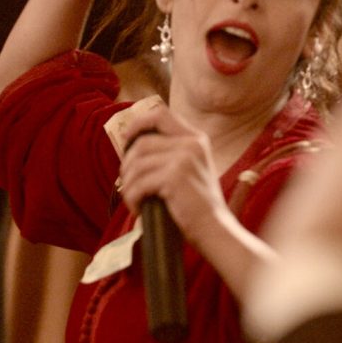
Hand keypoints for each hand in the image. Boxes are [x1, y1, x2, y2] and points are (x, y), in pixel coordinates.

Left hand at [119, 106, 229, 245]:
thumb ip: (170, 152)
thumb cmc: (197, 204)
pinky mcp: (175, 177)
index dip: (138, 123)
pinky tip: (138, 208)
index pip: (160, 114)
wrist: (214, 228)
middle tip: (127, 183)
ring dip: (128, 184)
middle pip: (142, 143)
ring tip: (133, 198)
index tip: (127, 140)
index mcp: (196, 138)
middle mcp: (192, 144)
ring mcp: (184, 159)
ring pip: (137, 164)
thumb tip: (131, 146)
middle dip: (127, 164)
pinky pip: (139, 184)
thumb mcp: (190, 168)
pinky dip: (132, 198)